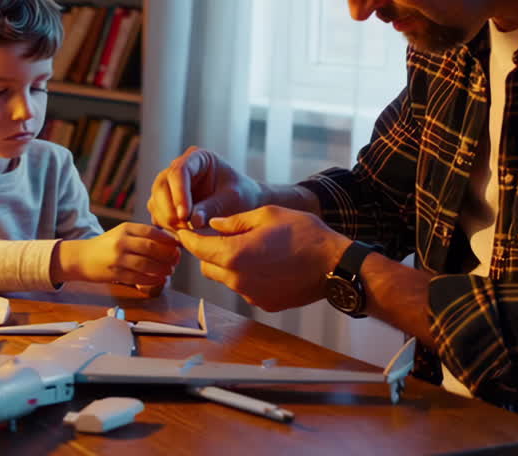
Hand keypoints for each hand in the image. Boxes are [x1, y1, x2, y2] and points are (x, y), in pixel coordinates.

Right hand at [59, 223, 180, 286]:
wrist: (81, 258)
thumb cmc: (106, 245)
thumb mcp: (121, 232)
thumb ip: (141, 235)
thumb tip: (169, 241)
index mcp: (125, 228)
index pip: (151, 232)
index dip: (168, 239)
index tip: (178, 245)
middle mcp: (121, 242)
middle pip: (151, 248)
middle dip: (168, 255)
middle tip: (176, 260)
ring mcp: (117, 259)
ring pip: (146, 265)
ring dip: (162, 269)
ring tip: (170, 271)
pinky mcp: (115, 274)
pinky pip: (138, 278)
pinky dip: (152, 280)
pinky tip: (159, 280)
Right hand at [147, 147, 262, 231]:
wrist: (244, 205)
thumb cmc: (242, 196)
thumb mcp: (233, 199)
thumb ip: (213, 207)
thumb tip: (192, 221)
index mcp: (197, 158)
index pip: (179, 171)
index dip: (179, 193)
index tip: (185, 215)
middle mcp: (180, 168)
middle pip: (161, 185)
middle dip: (170, 209)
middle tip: (184, 227)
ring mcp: (170, 185)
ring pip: (156, 200)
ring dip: (166, 219)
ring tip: (186, 232)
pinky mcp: (167, 202)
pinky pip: (157, 213)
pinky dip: (165, 226)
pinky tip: (181, 235)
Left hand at [175, 206, 348, 311]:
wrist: (333, 264)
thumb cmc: (304, 233)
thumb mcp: (267, 215)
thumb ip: (235, 221)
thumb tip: (213, 225)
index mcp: (234, 254)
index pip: (197, 248)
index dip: (188, 237)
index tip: (184, 230)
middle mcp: (238, 279)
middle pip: (207, 266)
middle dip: (208, 252)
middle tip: (220, 236)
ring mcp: (251, 294)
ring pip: (226, 279)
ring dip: (229, 265)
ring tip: (250, 248)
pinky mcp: (264, 303)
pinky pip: (245, 288)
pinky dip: (247, 276)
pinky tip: (266, 263)